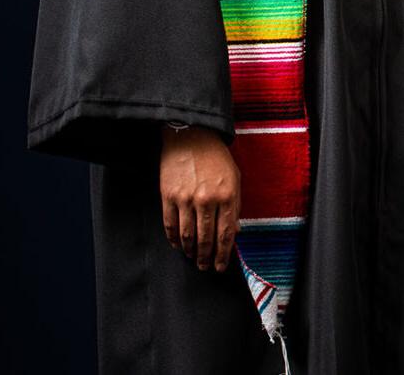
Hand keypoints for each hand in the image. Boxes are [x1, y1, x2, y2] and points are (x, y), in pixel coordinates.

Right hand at [160, 126, 240, 272]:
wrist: (192, 136)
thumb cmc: (216, 157)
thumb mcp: (234, 177)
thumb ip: (235, 205)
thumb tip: (234, 232)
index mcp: (227, 195)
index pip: (225, 234)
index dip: (223, 255)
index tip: (220, 266)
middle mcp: (207, 199)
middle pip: (206, 239)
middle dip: (206, 257)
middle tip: (205, 267)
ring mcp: (186, 198)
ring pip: (187, 236)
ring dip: (190, 251)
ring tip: (193, 258)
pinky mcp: (168, 196)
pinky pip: (170, 225)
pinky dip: (173, 239)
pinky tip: (177, 245)